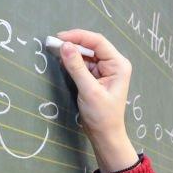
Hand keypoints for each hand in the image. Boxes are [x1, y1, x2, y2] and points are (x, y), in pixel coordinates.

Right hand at [55, 29, 137, 172]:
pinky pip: (83, 64)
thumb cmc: (102, 116)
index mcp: (118, 65)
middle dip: (73, 44)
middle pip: (92, 46)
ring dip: (71, 53)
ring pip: (86, 55)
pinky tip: (61, 61)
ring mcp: (105, 70)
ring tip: (54, 50)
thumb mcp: (89, 90)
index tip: (60, 37)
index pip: (98, 42)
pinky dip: (72, 62)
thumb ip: (76, 67)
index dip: (79, 36)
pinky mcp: (96, 77)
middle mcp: (114, 64)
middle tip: (53, 43)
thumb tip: (65, 46)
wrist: (105, 135)